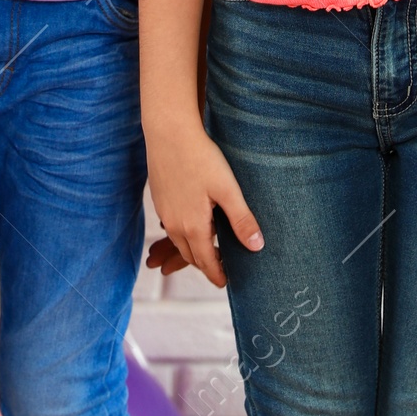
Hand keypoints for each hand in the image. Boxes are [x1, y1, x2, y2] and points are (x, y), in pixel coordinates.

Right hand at [145, 124, 262, 289]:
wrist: (168, 132)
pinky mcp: (159, 199)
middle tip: (219, 271)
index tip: (225, 283)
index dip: (216, 274)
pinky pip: (171, 227)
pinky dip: (183, 235)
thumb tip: (256, 247)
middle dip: (205, 266)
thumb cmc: (200, 158)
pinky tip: (192, 225)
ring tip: (207, 252)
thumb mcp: (227, 189)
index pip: (206, 261)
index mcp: (193, 226)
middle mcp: (175, 224)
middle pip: (191, 255)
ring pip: (179, 242)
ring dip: (193, 251)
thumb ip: (241, 220)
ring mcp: (164, 212)